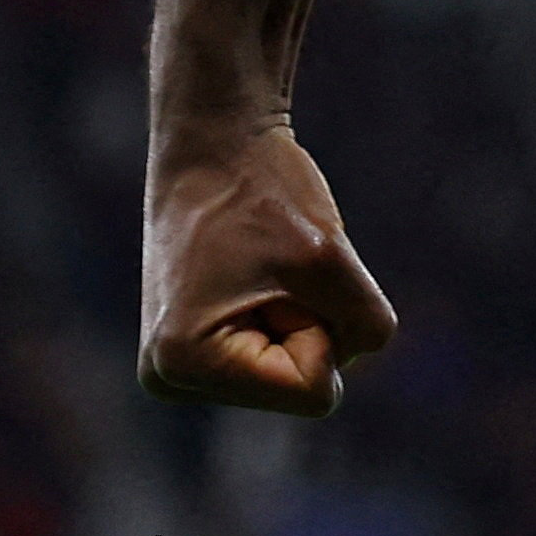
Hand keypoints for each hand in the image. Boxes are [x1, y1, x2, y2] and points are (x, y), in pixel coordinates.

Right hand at [140, 123, 395, 414]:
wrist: (214, 141)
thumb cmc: (262, 189)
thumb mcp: (329, 258)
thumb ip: (365, 326)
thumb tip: (357, 357)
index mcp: (184, 365)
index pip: (313, 393)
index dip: (321, 326)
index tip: (279, 272)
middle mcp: (170, 378)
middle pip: (299, 385)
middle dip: (308, 322)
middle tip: (267, 263)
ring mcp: (178, 367)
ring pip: (292, 369)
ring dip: (298, 314)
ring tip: (257, 264)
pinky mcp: (195, 348)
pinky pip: (279, 351)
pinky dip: (287, 310)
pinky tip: (251, 272)